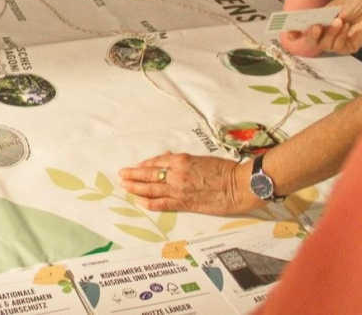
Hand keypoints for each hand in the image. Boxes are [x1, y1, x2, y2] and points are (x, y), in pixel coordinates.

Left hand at [119, 152, 259, 214]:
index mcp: (181, 160)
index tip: (136, 167)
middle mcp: (176, 173)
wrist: (239, 185)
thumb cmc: (224, 170)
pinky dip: (149, 202)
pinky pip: (162, 203)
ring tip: (125, 186)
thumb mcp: (201, 159)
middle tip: (122, 175)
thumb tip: (166, 158)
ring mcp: (179, 189)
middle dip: (133, 175)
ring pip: (151, 188)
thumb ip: (181, 160)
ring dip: (136, 187)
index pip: (156, 162)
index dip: (144, 165)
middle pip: (149, 174)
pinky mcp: (185, 203)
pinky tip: (140, 201)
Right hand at [286, 0, 361, 54]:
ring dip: (330, 33)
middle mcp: (327, 33)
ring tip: (340, 22)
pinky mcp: (348, 48)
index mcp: (322, 20)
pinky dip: (340, 37)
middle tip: (316, 26)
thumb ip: (322, 13)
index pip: (305, 28)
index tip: (289, 33)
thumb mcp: (336, 4)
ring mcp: (337, 41)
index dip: (295, 32)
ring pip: (323, 45)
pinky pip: (337, 47)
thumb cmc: (359, 2)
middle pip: (311, 40)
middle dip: (310, 35)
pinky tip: (348, 28)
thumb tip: (309, 20)